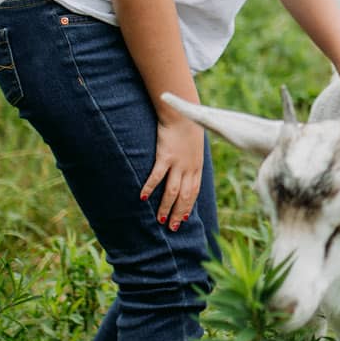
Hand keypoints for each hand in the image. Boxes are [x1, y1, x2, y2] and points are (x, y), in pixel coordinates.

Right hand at [142, 115, 205, 230]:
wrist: (183, 113)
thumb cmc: (187, 129)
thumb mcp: (195, 148)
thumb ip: (190, 161)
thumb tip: (185, 170)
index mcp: (196, 167)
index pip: (193, 192)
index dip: (188, 207)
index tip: (183, 219)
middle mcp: (189, 168)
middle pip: (184, 196)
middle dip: (178, 213)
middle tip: (171, 227)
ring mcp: (178, 163)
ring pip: (172, 191)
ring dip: (166, 207)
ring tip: (160, 219)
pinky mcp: (165, 156)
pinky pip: (157, 176)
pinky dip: (150, 188)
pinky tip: (142, 197)